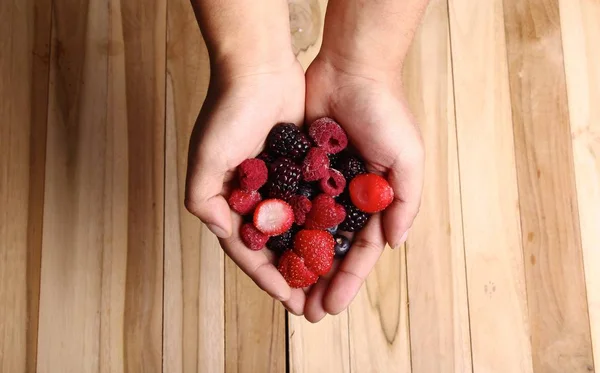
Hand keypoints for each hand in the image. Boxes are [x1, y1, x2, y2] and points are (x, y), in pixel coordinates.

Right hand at [185, 57, 308, 308]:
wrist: (258, 67)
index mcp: (229, 201)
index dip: (267, 277)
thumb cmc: (227, 111)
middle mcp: (254, 197)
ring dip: (312, 257)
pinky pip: (313, 203)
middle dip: (294, 276)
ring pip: (299, 231)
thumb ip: (204, 199)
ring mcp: (278, 184)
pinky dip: (324, 224)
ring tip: (332, 282)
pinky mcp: (300, 168)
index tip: (290, 300)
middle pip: (276, 248)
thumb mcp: (205, 157)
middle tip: (314, 304)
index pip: (249, 250)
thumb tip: (225, 232)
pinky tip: (342, 243)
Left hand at [302, 55, 424, 321]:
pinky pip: (286, 203)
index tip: (331, 308)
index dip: (347, 281)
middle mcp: (346, 198)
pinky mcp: (296, 168)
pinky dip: (278, 227)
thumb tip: (393, 245)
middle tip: (304, 311)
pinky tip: (267, 250)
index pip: (361, 252)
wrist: (351, 68)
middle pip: (329, 249)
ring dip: (295, 262)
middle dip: (318, 281)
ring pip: (304, 233)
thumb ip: (405, 201)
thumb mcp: (407, 158)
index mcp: (374, 201)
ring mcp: (320, 185)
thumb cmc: (386, 111)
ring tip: (283, 290)